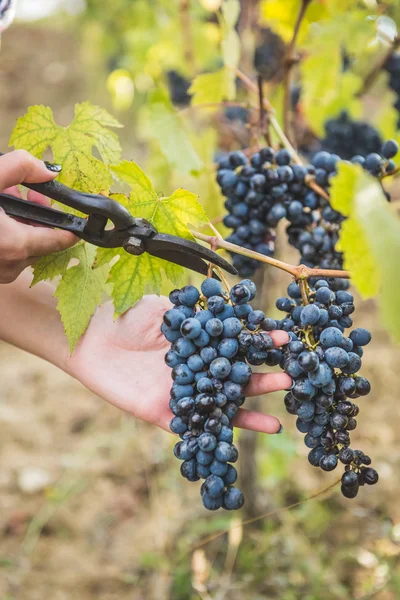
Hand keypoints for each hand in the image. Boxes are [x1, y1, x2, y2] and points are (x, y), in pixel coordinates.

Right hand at [0, 150, 77, 283]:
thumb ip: (19, 167)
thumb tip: (50, 169)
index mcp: (16, 245)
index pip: (62, 240)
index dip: (70, 222)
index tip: (77, 211)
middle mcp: (12, 265)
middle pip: (44, 241)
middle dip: (40, 215)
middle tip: (30, 193)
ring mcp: (1, 273)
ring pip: (27, 248)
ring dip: (24, 224)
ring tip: (10, 200)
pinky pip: (11, 254)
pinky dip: (10, 236)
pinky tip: (1, 215)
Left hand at [68, 295, 291, 433]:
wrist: (89, 334)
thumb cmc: (125, 313)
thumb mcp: (169, 307)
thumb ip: (199, 313)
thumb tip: (236, 307)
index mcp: (198, 345)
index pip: (235, 347)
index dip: (259, 343)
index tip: (285, 339)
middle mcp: (194, 371)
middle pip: (234, 379)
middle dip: (263, 379)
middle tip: (292, 376)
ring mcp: (180, 394)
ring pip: (220, 407)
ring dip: (249, 413)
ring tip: (279, 418)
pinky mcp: (162, 413)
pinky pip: (191, 428)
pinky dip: (213, 435)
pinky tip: (234, 441)